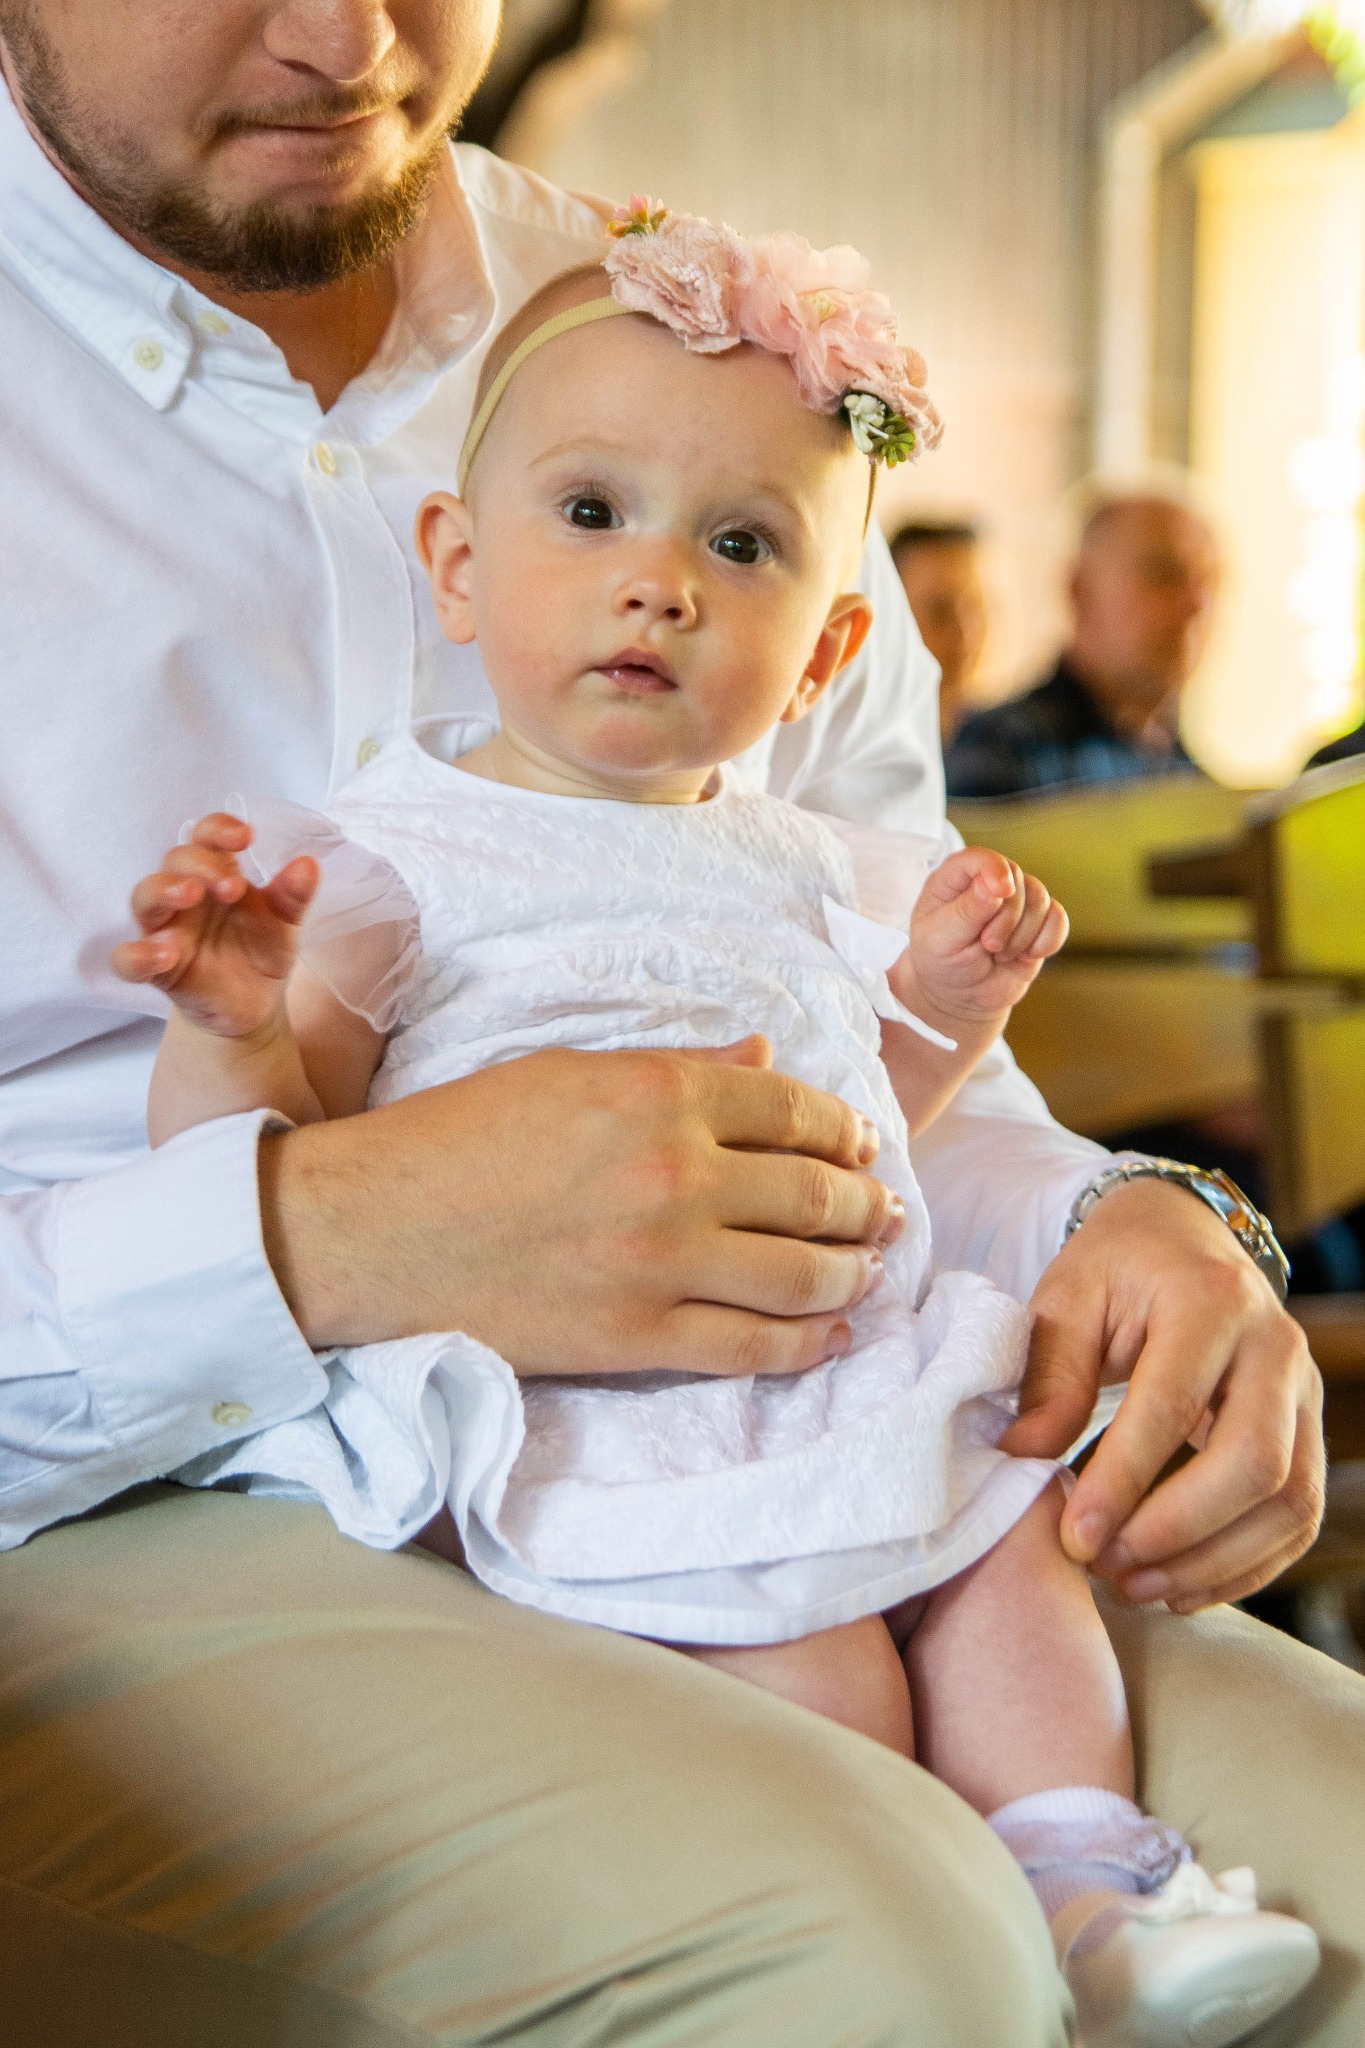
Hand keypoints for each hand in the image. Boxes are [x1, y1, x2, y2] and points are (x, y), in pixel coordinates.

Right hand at [112, 813, 318, 1038]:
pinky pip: (127, 958)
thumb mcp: (285, 924)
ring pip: (144, 898)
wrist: (255, 1004)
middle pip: (174, 861)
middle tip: (231, 887)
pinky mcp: (154, 969)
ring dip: (163, 891)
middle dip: (200, 865)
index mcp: (216, 874)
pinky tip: (165, 955)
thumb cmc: (262, 950)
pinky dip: (138, 954)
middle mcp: (184, 895)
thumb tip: (309, 864)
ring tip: (190, 895)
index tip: (245, 837)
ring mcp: (164, 929)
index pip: (205, 836)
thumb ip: (293, 896)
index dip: (218, 829)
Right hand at [259, 1034, 902, 1375]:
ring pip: (802, 1274)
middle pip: (814, 1192)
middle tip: (886, 1210)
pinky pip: (752, 1348)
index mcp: (658, 1093)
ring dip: (854, 1272)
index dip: (842, 1129)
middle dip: (866, 1202)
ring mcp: (661, 1263)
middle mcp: (676, 1174)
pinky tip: (834, 1336)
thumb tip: (764, 1057)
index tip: (859, 1144)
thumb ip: (676, 1067)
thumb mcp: (567, 1071)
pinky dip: (809, 1344)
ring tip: (871, 1268)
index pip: (790, 1109)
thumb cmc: (456, 1137)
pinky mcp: (635, 1339)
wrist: (371, 1229)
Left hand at [889, 847, 1067, 1030]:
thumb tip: (995, 886)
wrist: (961, 995)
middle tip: (987, 945)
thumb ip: (966, 911)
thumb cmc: (941, 963)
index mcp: (954, 879)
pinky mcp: (1038, 921)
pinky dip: (1046, 941)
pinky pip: (1058, 920)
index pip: (979, 857)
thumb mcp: (941, 940)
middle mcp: (987, 882)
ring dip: (1022, 935)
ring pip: (1040, 900)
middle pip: (1017, 880)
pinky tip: (1026, 956)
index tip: (1002, 891)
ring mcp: (1016, 901)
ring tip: (1000, 953)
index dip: (995, 869)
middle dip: (1007, 920)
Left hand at [1002, 1178, 1324, 1609]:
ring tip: (1134, 1585)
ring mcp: (1305, 1393)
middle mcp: (1275, 1346)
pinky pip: (1300, 1518)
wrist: (1182, 1240)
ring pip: (1290, 1502)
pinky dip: (1245, 1566)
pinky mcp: (1309, 1433)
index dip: (1124, 1479)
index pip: (1172, 1404)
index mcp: (1209, 1300)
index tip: (1076, 1536)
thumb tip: (1025, 1459)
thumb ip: (1050, 1377)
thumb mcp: (1067, 1299)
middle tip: (1106, 1564)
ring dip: (1213, 1562)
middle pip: (1256, 1463)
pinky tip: (1180, 1586)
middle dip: (1178, 1531)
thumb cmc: (1118, 1270)